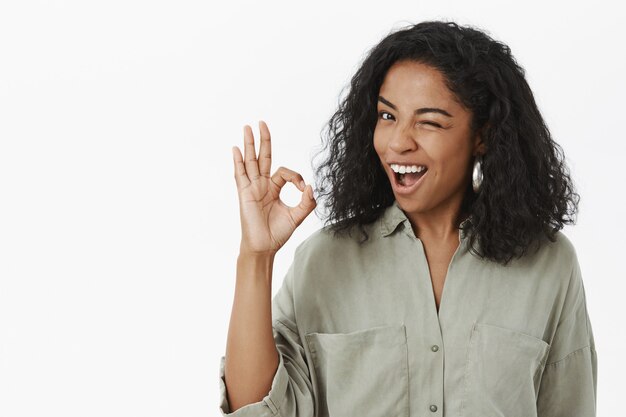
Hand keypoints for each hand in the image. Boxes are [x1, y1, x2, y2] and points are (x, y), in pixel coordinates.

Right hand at [232, 121, 315, 255]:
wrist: (264, 247)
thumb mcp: (298, 216)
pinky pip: (240, 175)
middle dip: (263, 140)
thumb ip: (307, 202)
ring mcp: (251, 188)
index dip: (296, 176)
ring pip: (250, 161)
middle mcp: (261, 185)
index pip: (284, 171)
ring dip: (249, 144)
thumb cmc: (278, 233)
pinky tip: (236, 149)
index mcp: (273, 188)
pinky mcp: (244, 194)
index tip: (303, 188)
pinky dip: (238, 162)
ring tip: (247, 127)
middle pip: (262, 157)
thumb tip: (311, 187)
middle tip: (261, 122)